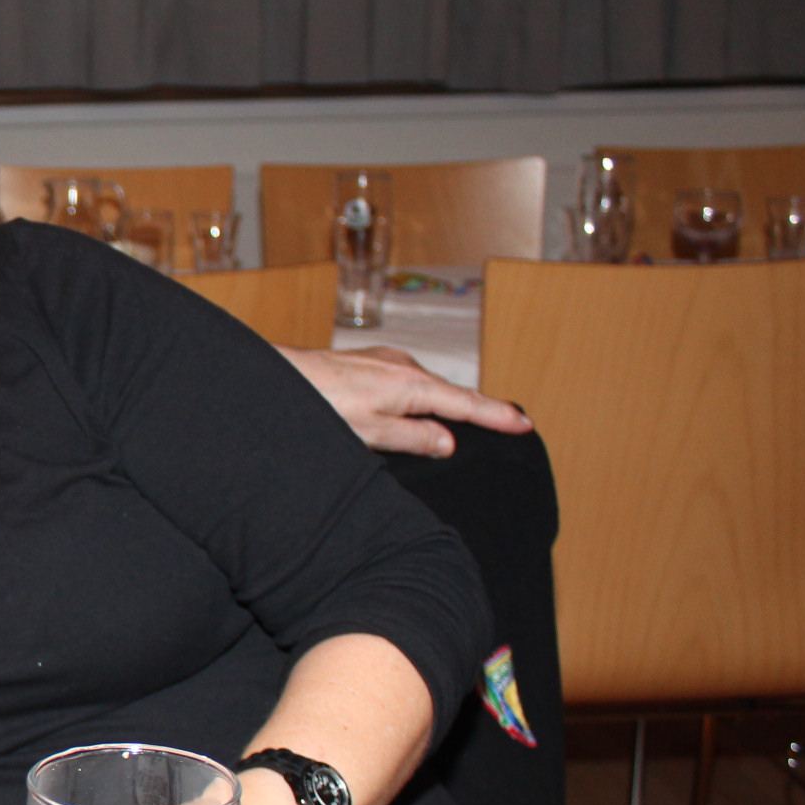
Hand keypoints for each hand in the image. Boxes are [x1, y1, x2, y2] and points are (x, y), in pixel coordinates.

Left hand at [278, 344, 530, 457]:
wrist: (279, 376)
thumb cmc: (319, 405)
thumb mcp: (370, 433)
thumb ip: (414, 438)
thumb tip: (449, 442)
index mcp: (412, 385)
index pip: (467, 404)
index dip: (497, 417)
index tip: (525, 424)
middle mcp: (404, 367)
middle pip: (450, 394)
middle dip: (478, 409)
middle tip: (509, 423)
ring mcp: (386, 362)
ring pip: (426, 389)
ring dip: (445, 405)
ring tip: (471, 420)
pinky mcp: (368, 363)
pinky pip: (406, 384)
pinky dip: (420, 398)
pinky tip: (416, 410)